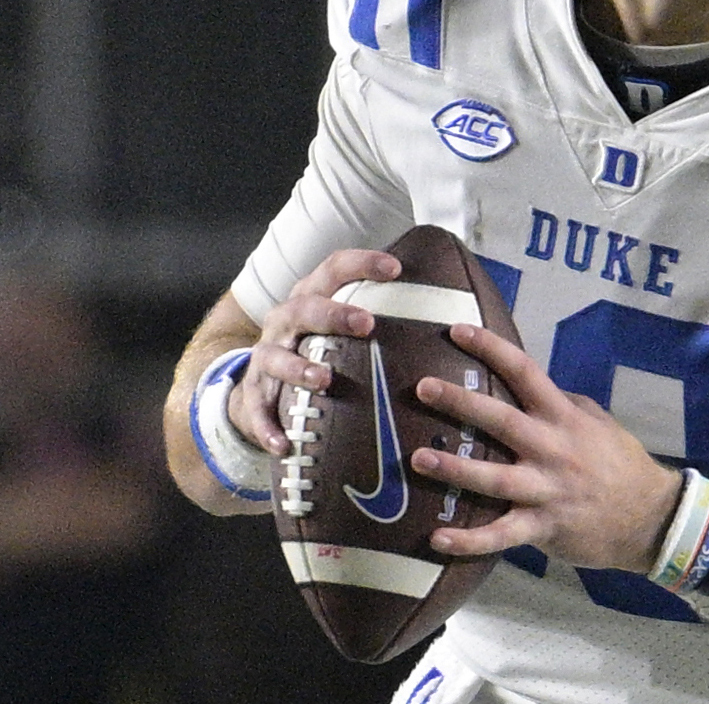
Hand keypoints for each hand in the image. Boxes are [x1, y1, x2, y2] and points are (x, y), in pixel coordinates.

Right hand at [229, 248, 399, 454]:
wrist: (259, 390)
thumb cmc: (317, 353)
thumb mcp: (339, 330)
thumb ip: (382, 323)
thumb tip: (454, 318)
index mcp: (310, 298)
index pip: (333, 269)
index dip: (362, 264)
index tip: (395, 269)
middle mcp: (284, 322)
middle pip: (304, 308)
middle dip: (334, 314)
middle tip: (367, 324)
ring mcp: (265, 358)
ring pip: (276, 356)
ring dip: (299, 367)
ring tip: (324, 380)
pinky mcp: (253, 395)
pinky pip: (256, 411)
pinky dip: (268, 427)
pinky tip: (284, 443)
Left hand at [409, 323, 683, 572]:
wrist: (651, 519)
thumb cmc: (619, 462)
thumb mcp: (595, 420)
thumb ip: (558, 403)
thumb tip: (522, 383)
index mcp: (563, 417)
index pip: (524, 372)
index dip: (491, 348)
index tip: (456, 330)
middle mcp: (553, 449)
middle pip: (502, 421)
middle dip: (461, 403)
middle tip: (422, 387)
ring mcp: (547, 491)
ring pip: (495, 479)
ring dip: (455, 469)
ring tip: (417, 459)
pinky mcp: (543, 528)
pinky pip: (501, 536)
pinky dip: (469, 541)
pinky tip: (436, 538)